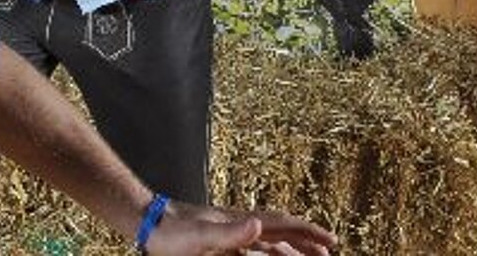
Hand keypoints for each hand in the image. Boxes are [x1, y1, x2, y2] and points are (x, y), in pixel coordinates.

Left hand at [145, 199, 336, 255]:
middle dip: (305, 241)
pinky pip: (251, 249)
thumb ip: (230, 233)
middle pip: (280, 232)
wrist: (145, 223)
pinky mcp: (218, 242)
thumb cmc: (169, 233)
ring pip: (268, 241)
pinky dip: (266, 253)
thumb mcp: (200, 236)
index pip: (283, 225)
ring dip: (289, 248)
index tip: (331, 241)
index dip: (308, 232)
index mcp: (240, 223)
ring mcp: (229, 233)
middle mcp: (238, 225)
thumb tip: (260, 225)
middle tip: (329, 252)